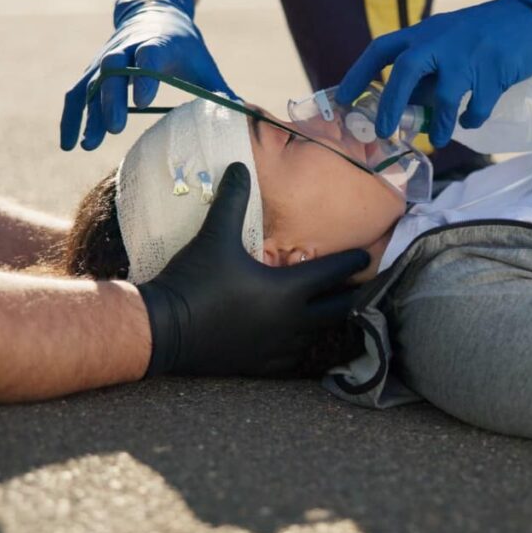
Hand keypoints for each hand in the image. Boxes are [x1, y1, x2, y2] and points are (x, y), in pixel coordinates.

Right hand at [60, 0, 233, 151]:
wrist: (154, 15)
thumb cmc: (185, 48)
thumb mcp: (204, 65)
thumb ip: (220, 93)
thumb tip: (245, 121)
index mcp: (158, 44)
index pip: (148, 56)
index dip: (145, 77)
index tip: (143, 102)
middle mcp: (126, 48)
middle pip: (113, 70)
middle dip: (112, 98)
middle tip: (114, 128)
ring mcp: (106, 58)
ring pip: (91, 83)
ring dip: (87, 113)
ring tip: (86, 145)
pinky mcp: (93, 70)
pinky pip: (77, 93)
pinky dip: (71, 117)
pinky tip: (68, 144)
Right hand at [137, 163, 370, 376]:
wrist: (164, 329)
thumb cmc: (195, 280)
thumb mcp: (215, 235)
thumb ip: (233, 201)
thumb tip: (239, 167)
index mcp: (287, 290)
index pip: (333, 274)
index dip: (352, 262)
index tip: (367, 256)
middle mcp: (291, 322)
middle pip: (338, 310)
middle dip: (353, 296)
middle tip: (364, 287)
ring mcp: (277, 347)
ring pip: (318, 335)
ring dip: (328, 321)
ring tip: (334, 310)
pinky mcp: (260, 365)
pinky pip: (293, 357)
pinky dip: (302, 344)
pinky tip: (299, 338)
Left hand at [336, 0, 531, 148]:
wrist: (529, 18)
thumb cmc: (480, 36)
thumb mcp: (445, 45)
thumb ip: (424, 73)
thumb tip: (403, 109)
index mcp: (423, 33)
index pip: (381, 49)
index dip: (359, 74)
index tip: (343, 99)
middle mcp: (440, 40)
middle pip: (405, 70)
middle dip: (391, 105)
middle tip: (385, 131)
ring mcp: (468, 54)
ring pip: (445, 96)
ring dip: (438, 124)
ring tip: (438, 140)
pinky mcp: (494, 69)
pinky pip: (477, 105)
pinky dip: (472, 119)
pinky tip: (469, 122)